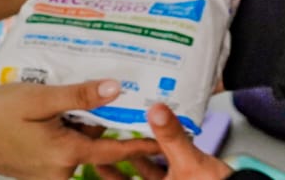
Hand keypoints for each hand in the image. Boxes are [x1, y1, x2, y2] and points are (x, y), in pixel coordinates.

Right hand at [0, 80, 158, 179]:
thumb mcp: (40, 99)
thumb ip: (80, 96)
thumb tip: (116, 90)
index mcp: (66, 155)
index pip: (115, 153)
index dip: (141, 144)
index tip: (166, 140)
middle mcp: (62, 171)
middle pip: (96, 144)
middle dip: (98, 120)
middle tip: (98, 93)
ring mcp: (50, 174)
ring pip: (79, 144)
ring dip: (77, 122)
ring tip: (60, 98)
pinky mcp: (40, 170)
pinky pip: (64, 148)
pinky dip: (63, 129)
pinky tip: (48, 110)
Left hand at [95, 104, 230, 179]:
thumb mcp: (189, 162)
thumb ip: (172, 136)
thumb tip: (157, 111)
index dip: (108, 174)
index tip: (94, 160)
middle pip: (132, 177)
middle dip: (122, 159)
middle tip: (108, 140)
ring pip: (148, 171)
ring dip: (141, 153)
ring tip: (129, 132)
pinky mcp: (184, 179)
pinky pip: (166, 166)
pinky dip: (161, 153)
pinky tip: (159, 139)